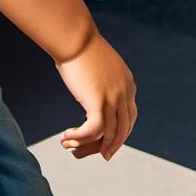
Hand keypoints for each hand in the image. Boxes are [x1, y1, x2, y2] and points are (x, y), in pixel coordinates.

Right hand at [56, 32, 136, 160]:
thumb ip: (101, 83)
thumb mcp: (99, 69)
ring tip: (69, 146)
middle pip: (122, 130)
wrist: (76, 39)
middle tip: (99, 157)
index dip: (119, 134)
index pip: (129, 118)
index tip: (106, 144)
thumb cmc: (82, 51)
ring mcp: (114, 98)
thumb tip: (92, 94)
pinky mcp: (99, 101)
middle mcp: (126, 93)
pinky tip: (65, 137)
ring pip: (107, 134)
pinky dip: (79, 138)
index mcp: (128, 86)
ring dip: (87, 145)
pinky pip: (93, 131)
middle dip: (110, 146)